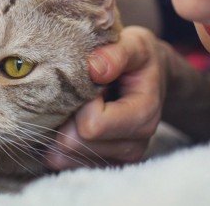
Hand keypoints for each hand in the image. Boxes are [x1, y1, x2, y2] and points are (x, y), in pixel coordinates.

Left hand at [45, 26, 167, 168]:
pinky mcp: (104, 163)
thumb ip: (117, 54)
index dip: (80, 102)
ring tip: (76, 104)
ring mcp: (119, 157)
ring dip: (61, 128)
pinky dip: (59, 140)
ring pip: (66, 154)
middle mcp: (134, 144)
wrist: (150, 76)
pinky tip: (69, 118)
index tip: (86, 81)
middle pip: (75, 143)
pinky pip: (65, 161)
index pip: (93, 125)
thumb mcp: (134, 44)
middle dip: (66, 116)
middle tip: (75, 93)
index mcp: (143, 116)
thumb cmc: (139, 58)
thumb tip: (94, 69)